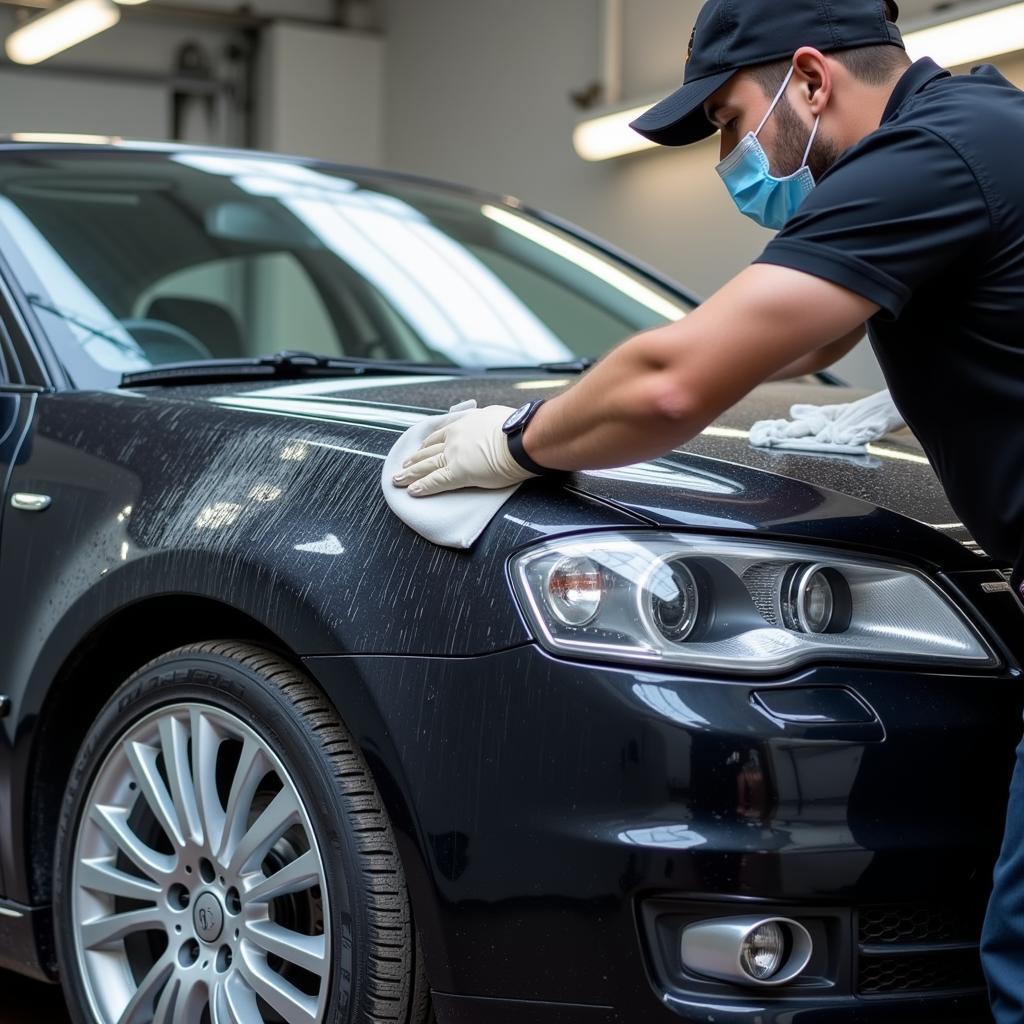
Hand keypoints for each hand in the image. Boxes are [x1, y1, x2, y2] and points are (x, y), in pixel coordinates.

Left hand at [392, 405, 537, 496]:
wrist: (521, 438)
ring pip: (426, 465)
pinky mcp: (458, 473)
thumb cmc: (517, 427)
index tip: (421, 448)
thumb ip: (487, 422)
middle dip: (414, 459)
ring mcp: (454, 456)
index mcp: (464, 424)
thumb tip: (491, 424)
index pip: (441, 435)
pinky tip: (412, 491)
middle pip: (429, 450)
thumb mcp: (496, 416)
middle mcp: (454, 439)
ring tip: (398, 479)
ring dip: (410, 473)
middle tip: (404, 464)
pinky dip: (422, 487)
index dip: (429, 444)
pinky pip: (436, 481)